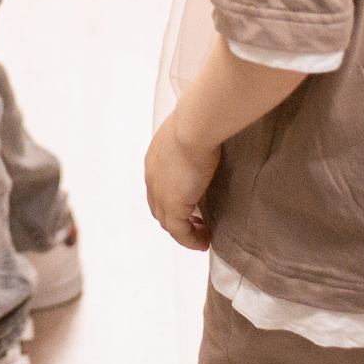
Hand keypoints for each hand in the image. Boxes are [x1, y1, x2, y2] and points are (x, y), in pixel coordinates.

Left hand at [144, 113, 217, 250]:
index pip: (158, 188)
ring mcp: (160, 193)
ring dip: (185, 232)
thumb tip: (210, 137)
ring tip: (202, 236)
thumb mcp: (191, 131)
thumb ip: (195, 140)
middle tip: (197, 224)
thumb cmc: (198, 121)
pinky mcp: (173, 206)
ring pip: (168, 223)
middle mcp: (152, 179)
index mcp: (154, 160)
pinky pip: (179, 233)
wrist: (194, 126)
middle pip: (159, 208)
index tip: (190, 205)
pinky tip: (203, 242)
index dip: (172, 199)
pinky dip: (190, 240)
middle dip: (177, 219)